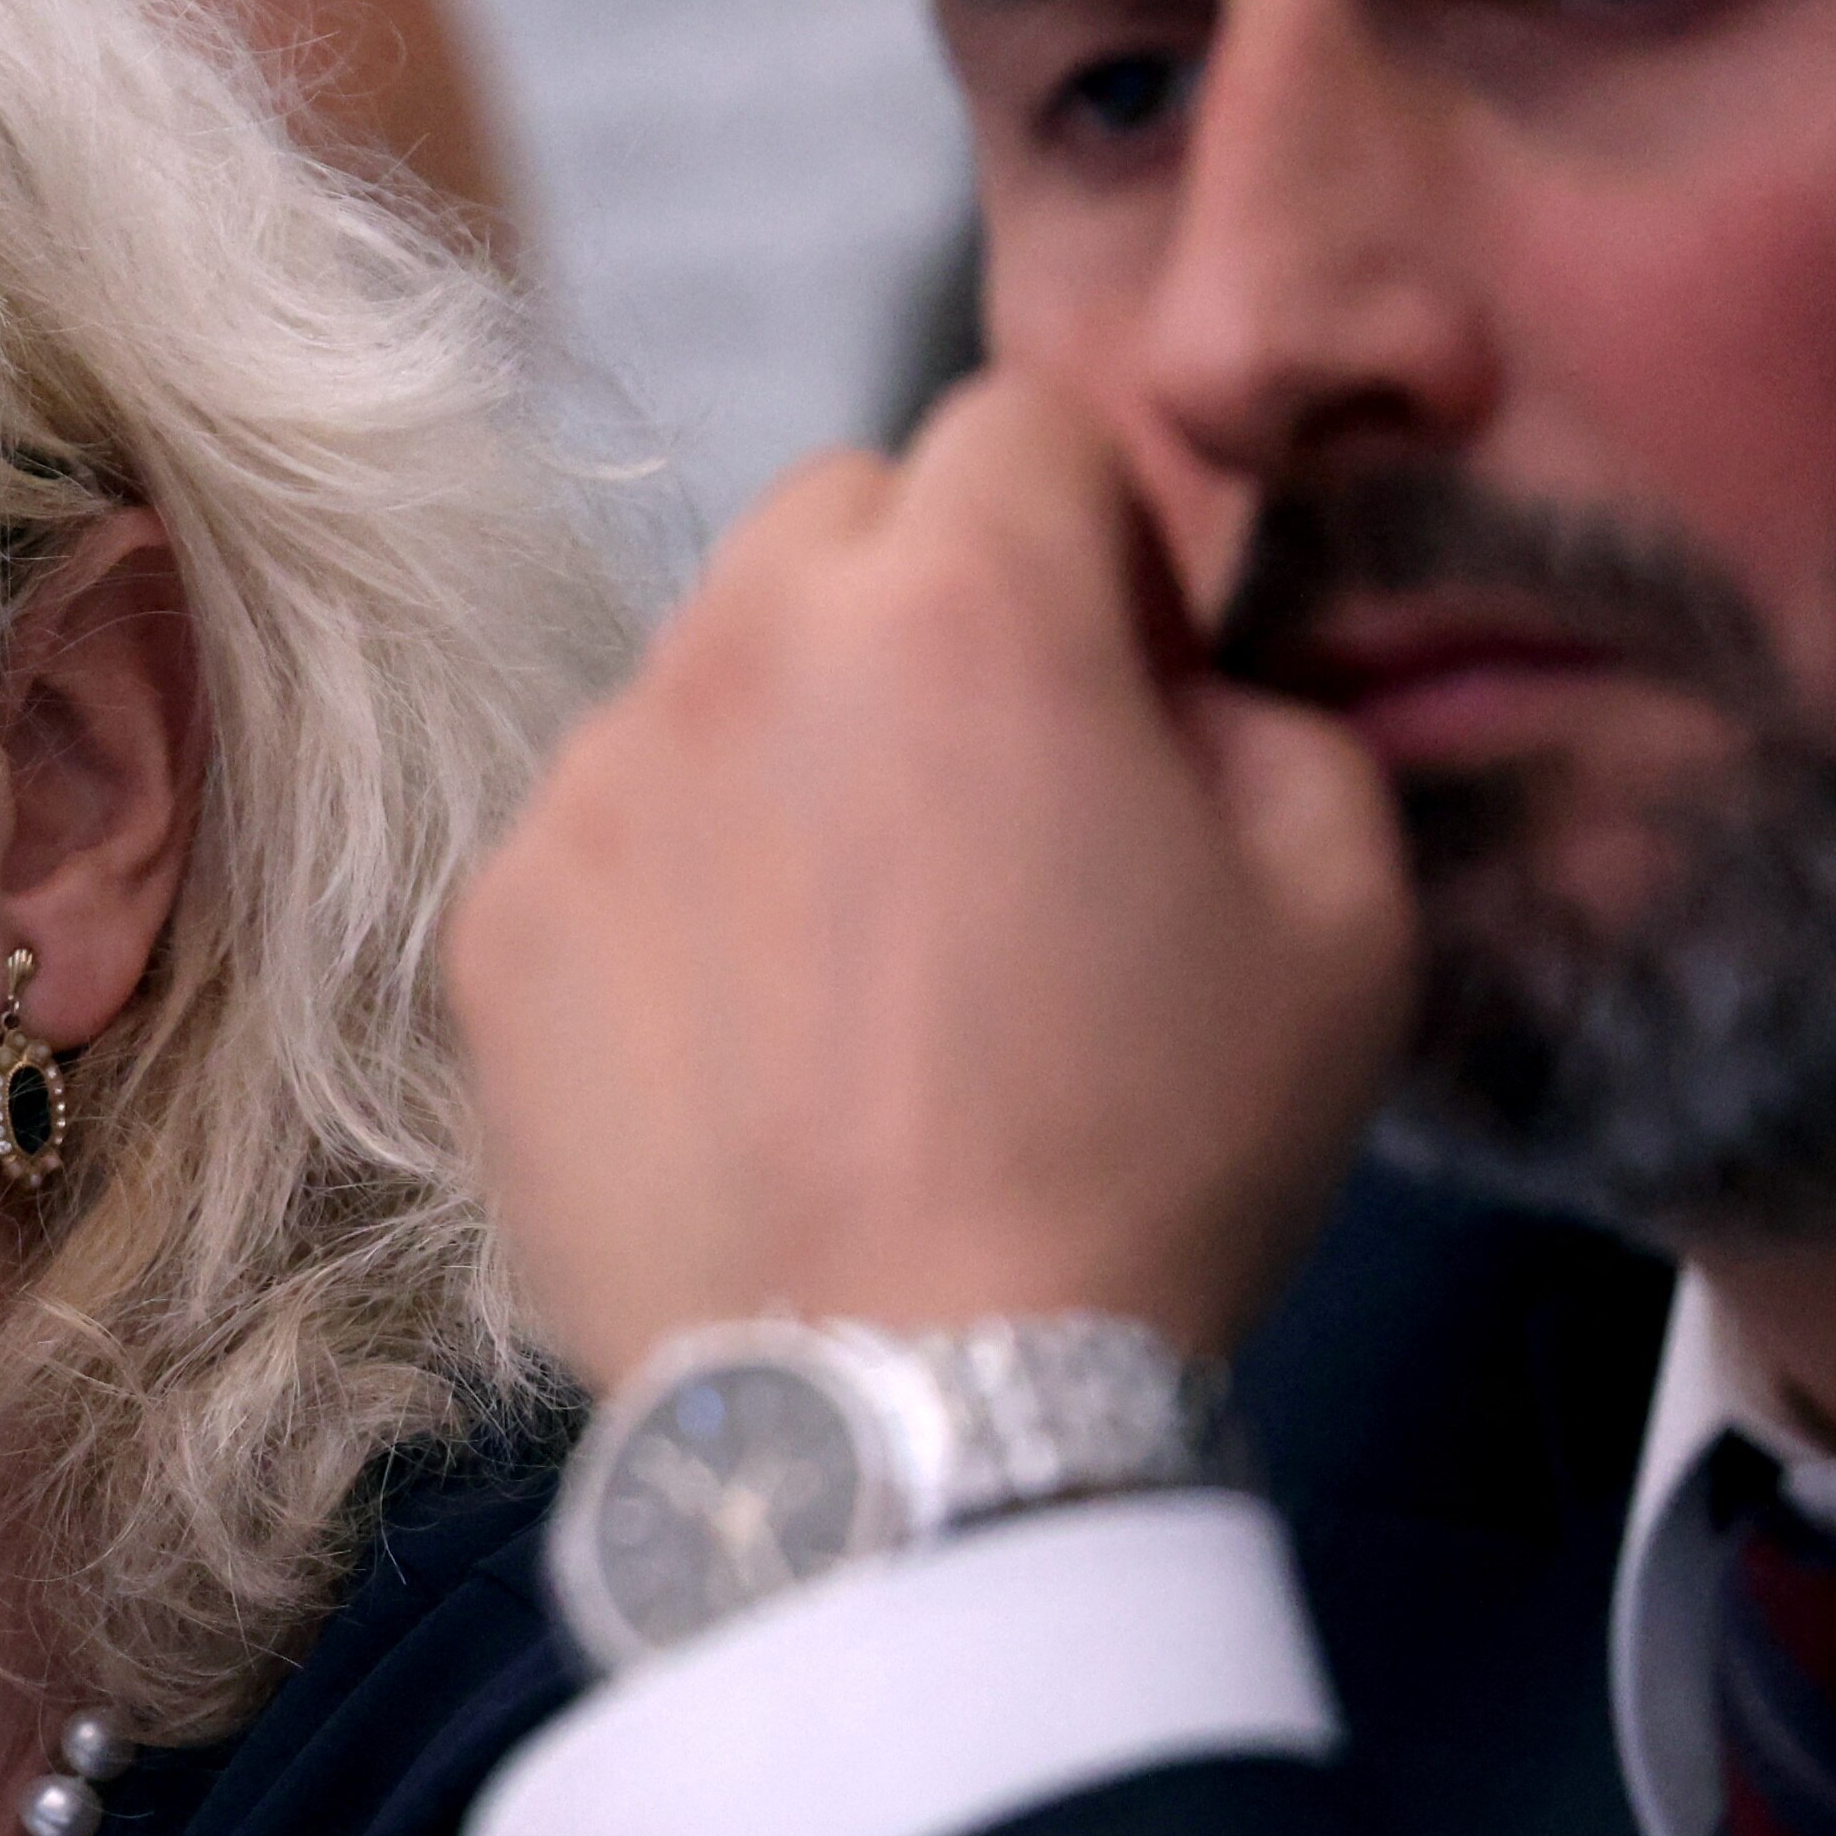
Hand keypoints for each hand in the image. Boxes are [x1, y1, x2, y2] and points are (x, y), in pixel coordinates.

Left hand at [445, 373, 1416, 1386]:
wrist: (907, 1407)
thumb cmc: (1145, 1165)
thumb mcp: (1341, 911)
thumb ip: (1267, 713)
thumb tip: (1167, 680)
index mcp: (960, 606)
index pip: (1013, 428)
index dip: (1091, 541)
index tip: (1118, 682)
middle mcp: (738, 652)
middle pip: (834, 520)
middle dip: (923, 606)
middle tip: (990, 804)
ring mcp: (590, 788)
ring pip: (702, 678)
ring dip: (788, 754)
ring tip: (866, 962)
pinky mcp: (494, 924)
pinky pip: (601, 836)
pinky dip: (673, 897)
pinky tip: (754, 1046)